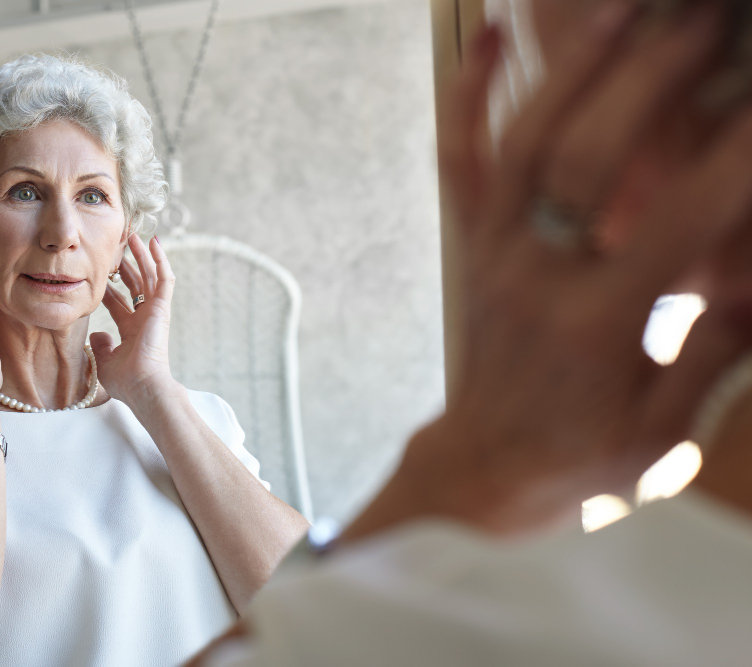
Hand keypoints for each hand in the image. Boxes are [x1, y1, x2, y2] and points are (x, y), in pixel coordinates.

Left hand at [91, 234, 177, 405]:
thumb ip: (100, 345)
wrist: (143, 385)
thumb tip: (96, 332)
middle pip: (135, 285)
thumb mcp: (105, 361)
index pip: (118, 302)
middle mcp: (145, 318)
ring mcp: (156, 311)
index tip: (97, 272)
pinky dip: (160, 259)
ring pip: (150, 276)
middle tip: (117, 247)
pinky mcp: (163, 307)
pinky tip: (154, 242)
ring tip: (134, 236)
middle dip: (126, 265)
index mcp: (132, 330)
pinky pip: (164, 277)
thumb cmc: (126, 380)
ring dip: (142, 256)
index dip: (108, 287)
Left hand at [427, 3, 751, 530]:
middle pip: (591, 156)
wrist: (484, 470)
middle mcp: (534, 270)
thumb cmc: (579, 460)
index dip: (737, 155)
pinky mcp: (473, 242)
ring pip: (524, 141)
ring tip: (627, 1)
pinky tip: (490, 32)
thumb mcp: (662, 429)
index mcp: (594, 322)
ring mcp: (493, 249)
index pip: (678, 219)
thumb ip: (715, 348)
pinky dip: (468, 94)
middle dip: (658, 76)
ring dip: (574, 62)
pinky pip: (460, 161)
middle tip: (709, 17)